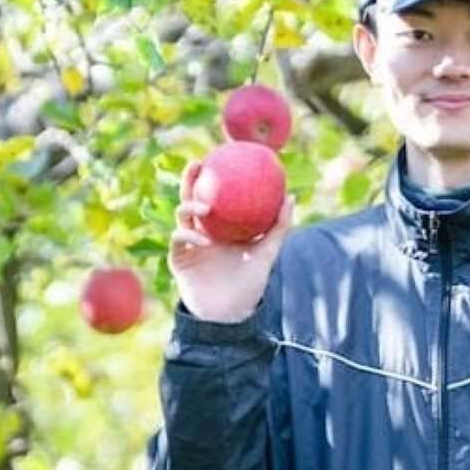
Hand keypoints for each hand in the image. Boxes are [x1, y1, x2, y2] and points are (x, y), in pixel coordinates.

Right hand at [167, 160, 293, 323]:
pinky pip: (180, 242)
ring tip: (204, 208)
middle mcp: (200, 231)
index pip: (213, 195)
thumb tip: (291, 196)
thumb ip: (279, 227)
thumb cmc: (249, 282)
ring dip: (189, 208)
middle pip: (191, 198)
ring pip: (181, 217)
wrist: (230, 314)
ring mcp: (187, 244)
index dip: (212, 175)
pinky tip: (202, 240)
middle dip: (190, 179)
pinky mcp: (178, 259)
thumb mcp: (267, 253)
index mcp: (219, 226)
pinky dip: (189, 238)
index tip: (218, 155)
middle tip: (198, 164)